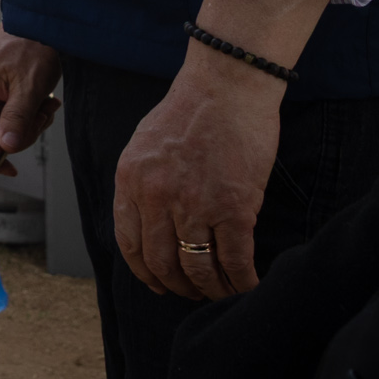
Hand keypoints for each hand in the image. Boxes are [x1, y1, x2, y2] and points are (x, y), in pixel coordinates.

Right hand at [0, 26, 63, 155]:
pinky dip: (28, 108)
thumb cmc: (32, 45)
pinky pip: (10, 108)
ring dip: (29, 119)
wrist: (40, 19)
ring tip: (45, 103)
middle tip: (40, 116)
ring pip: (4, 121)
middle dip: (21, 130)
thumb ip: (17, 119)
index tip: (8, 168)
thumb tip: (6, 148)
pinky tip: (42, 98)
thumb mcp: (30, 86)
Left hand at [114, 56, 280, 298]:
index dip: (144, 271)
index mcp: (131, 180)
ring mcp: (195, 205)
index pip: (130, 242)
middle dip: (177, 285)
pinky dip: (241, 281)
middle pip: (161, 262)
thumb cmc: (191, 109)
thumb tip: (147, 218)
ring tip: (220, 292)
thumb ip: (142, 182)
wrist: (227, 86)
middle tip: (191, 292)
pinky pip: (235, 260)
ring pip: (197, 268)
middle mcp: (157, 197)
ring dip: (209, 289)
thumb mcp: (145, 144)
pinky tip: (248, 285)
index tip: (158, 283)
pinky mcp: (234, 209)